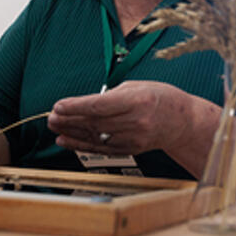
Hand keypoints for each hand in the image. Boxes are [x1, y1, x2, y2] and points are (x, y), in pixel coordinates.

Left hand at [48, 81, 196, 155]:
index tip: (58, 105)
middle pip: (95, 122)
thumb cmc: (161, 97)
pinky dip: (82, 144)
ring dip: (72, 132)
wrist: (183, 121)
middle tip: (51, 117)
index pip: (100, 105)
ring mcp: (135, 137)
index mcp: (138, 100)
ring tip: (55, 127)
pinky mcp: (132, 149)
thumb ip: (112, 95)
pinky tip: (67, 140)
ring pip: (95, 136)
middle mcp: (137, 121)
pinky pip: (102, 148)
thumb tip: (84, 104)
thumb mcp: (138, 86)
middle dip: (69, 120)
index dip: (76, 106)